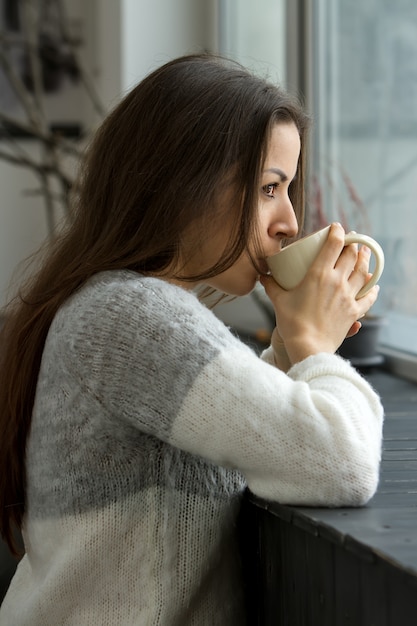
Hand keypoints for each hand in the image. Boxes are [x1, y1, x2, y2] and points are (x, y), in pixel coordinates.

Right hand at [260, 223, 379, 363]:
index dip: (337, 232)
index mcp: (319, 274)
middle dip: (353, 244)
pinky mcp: (354, 311)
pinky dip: (372, 289)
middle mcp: (337, 282)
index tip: (337, 227)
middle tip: (352, 240)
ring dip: (365, 260)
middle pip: (352, 255)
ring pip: (363, 272)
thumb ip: (271, 286)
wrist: (309, 347)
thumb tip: (263, 276)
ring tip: (365, 254)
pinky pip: (368, 297)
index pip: (333, 245)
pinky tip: (373, 285)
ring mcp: (348, 296)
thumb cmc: (292, 324)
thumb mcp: (279, 301)